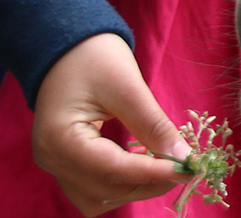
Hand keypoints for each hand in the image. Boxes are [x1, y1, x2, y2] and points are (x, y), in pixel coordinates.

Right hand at [32, 33, 191, 215]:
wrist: (64, 44)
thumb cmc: (93, 56)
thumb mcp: (126, 85)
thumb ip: (152, 124)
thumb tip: (183, 156)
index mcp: (60, 139)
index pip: (112, 170)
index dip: (153, 174)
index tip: (189, 169)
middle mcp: (51, 160)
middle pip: (105, 190)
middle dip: (148, 183)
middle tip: (185, 166)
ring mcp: (54, 164)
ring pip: (99, 197)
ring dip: (135, 188)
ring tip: (165, 164)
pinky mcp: (64, 163)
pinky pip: (94, 188)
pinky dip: (121, 183)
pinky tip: (144, 163)